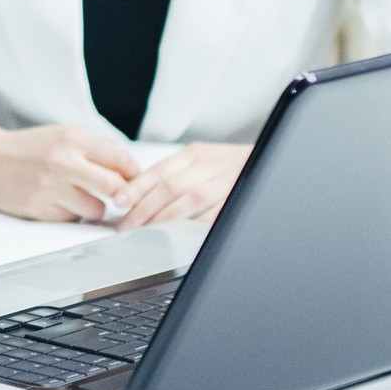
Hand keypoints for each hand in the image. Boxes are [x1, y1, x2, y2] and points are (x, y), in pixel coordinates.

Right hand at [0, 124, 141, 222]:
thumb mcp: (63, 138)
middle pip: (115, 187)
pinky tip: (56, 201)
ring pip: (96, 209)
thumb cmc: (30, 149)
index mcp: (73, 138)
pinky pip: (71, 218)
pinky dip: (70, 213)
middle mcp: (63, 160)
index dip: (133, 175)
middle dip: (123, 197)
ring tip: (78, 197)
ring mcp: (50, 186)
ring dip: (93, 207)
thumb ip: (95, 152)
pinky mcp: (40, 208)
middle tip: (120, 199)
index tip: (132, 181)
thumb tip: (131, 176)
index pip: (121, 159)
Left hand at [116, 142, 250, 229]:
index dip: (136, 189)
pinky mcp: (236, 201)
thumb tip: (137, 193)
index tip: (119, 203)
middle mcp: (208, 166)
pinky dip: (192, 226)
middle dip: (143, 208)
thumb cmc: (232, 165)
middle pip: (168, 186)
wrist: (270, 161)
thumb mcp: (201, 160)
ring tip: (145, 232)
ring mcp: (224, 184)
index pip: (157, 171)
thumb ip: (173, 173)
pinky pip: (211, 215)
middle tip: (127, 225)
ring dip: (162, 219)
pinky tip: (177, 235)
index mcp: (194, 154)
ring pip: (187, 200)